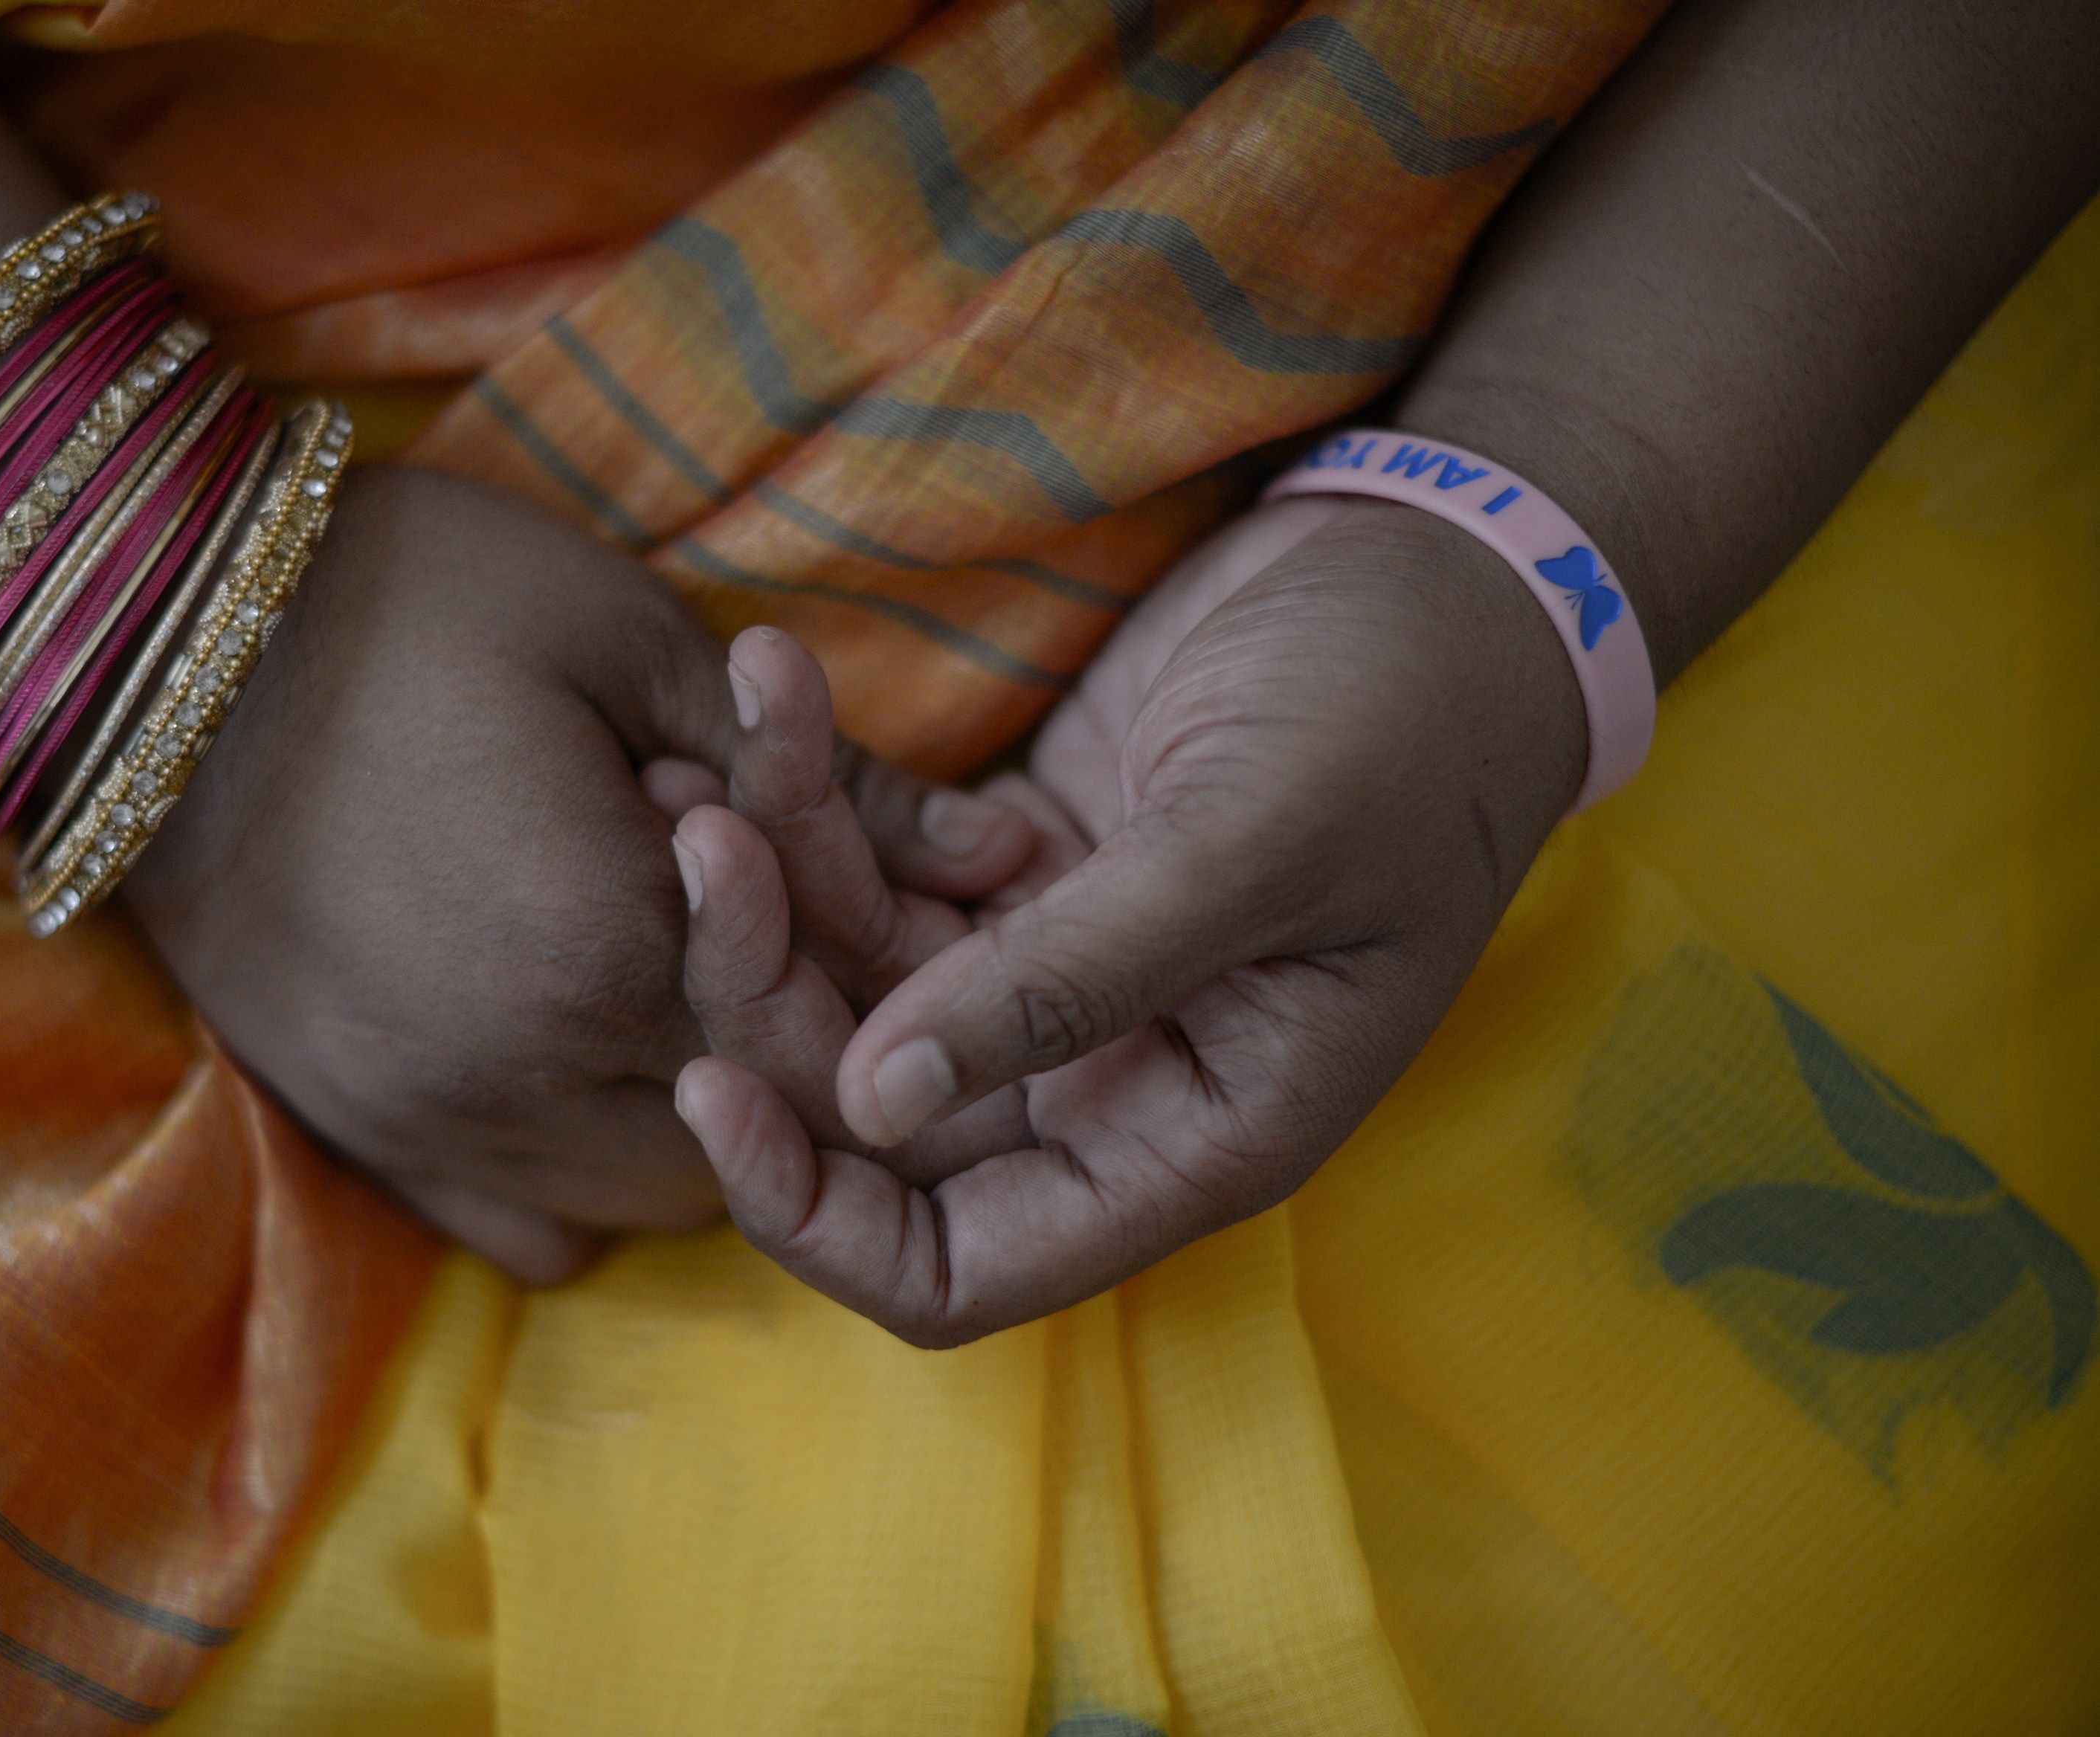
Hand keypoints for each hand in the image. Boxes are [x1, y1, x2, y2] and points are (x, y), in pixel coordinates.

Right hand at [123, 465, 1034, 1281]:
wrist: (143, 635)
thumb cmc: (405, 599)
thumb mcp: (631, 636)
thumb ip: (833, 774)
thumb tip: (1009, 855)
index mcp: (607, 945)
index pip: (824, 1032)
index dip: (878, 968)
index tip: (866, 883)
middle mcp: (522, 1074)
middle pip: (757, 1132)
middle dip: (807, 1046)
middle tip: (796, 930)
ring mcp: (427, 1123)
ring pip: (657, 1202)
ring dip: (716, 1119)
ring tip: (696, 987)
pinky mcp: (351, 1131)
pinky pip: (522, 1225)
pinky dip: (591, 1172)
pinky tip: (596, 1064)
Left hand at [673, 497, 1595, 1342]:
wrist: (1450, 570)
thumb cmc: (1406, 720)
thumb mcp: (1252, 847)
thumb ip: (1072, 985)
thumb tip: (874, 1103)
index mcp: (1186, 1135)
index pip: (957, 1267)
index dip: (818, 1217)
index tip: (708, 1092)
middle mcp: (1105, 1082)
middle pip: (864, 1112)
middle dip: (765, 990)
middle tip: (706, 830)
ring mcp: (1053, 975)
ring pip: (848, 978)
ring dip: (769, 868)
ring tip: (729, 730)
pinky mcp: (1018, 869)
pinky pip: (869, 869)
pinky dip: (810, 799)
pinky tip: (773, 693)